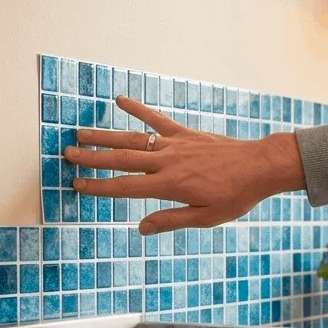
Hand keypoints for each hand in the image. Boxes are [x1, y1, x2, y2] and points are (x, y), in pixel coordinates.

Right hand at [64, 95, 305, 233]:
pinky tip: (120, 99)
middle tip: (67, 155)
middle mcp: (168, 161)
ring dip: (105, 135)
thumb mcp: (206, 218)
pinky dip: (138, 109)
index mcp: (170, 185)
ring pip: (133, 138)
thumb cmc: (236, 196)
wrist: (260, 167)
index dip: (98, 187)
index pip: (125, 187)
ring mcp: (175, 144)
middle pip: (122, 159)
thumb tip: (140, 228)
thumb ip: (171, 220)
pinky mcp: (185, 133)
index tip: (76, 185)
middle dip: (92, 158)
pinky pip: (157, 119)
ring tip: (80, 132)